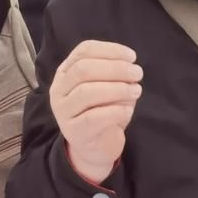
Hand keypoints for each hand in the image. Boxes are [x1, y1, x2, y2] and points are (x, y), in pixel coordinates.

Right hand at [50, 40, 142, 183]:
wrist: (94, 147)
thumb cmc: (102, 111)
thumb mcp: (108, 87)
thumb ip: (114, 74)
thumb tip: (130, 68)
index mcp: (66, 72)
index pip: (83, 51)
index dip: (110, 50)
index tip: (132, 57)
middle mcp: (59, 89)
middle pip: (83, 70)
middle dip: (115, 68)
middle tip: (137, 74)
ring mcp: (63, 111)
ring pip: (86, 92)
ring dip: (117, 89)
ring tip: (136, 92)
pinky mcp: (74, 131)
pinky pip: (94, 117)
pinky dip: (115, 111)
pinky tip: (128, 111)